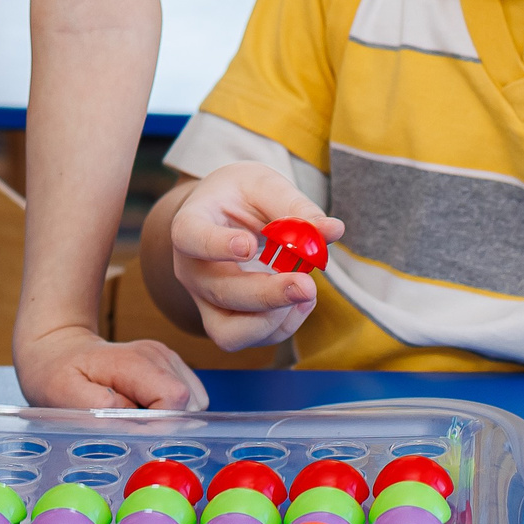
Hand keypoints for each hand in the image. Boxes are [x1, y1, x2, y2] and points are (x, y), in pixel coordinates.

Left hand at [16, 322, 209, 411]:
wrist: (59, 349)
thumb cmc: (59, 374)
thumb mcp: (65, 393)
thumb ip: (101, 407)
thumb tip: (134, 417)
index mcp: (134, 361)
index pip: (174, 397)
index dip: (159, 424)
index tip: (133, 430)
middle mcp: (158, 355)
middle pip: (188, 404)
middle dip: (164, 423)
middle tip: (128, 421)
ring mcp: (167, 358)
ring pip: (193, 404)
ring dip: (168, 417)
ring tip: (132, 412)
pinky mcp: (170, 365)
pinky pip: (190, 400)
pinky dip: (171, 411)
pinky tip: (141, 406)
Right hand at [168, 163, 344, 352]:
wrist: (224, 215)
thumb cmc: (240, 196)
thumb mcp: (264, 185)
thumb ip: (294, 206)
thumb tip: (333, 229)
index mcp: (191, 223)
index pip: (191, 238)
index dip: (216, 246)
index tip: (249, 245)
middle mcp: (191, 269)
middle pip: (220, 293)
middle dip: (266, 295)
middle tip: (306, 284)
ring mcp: (206, 301)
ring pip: (230, 333)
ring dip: (275, 319)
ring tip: (306, 291)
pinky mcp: (227, 321)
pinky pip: (253, 338)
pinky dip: (285, 324)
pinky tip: (302, 299)